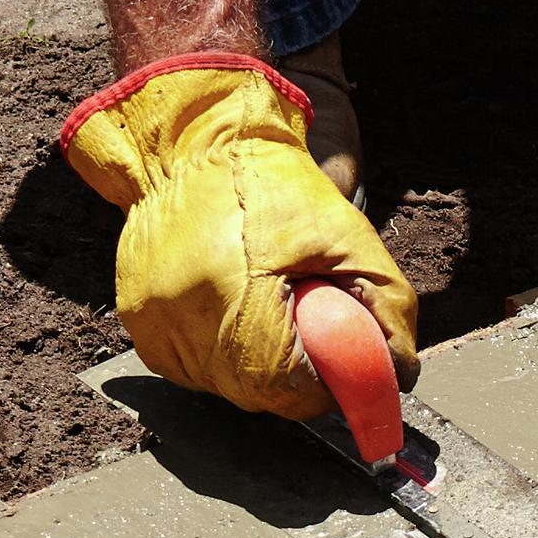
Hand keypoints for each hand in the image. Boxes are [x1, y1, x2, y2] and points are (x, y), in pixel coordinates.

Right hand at [60, 54, 417, 419]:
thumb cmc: (273, 183)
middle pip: (256, 394)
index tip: (347, 373)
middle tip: (314, 335)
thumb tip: (399, 372)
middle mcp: (184, 322)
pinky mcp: (138, 324)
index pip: (291, 388)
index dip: (327, 387)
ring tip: (268, 309)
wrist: (195, 144)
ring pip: (223, 384)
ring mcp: (155, 327)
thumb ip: (385, 308)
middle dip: (294, 378)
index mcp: (237, 300)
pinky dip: (221, 350)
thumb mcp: (348, 236)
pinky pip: (192, 365)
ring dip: (256, 365)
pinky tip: (233, 307)